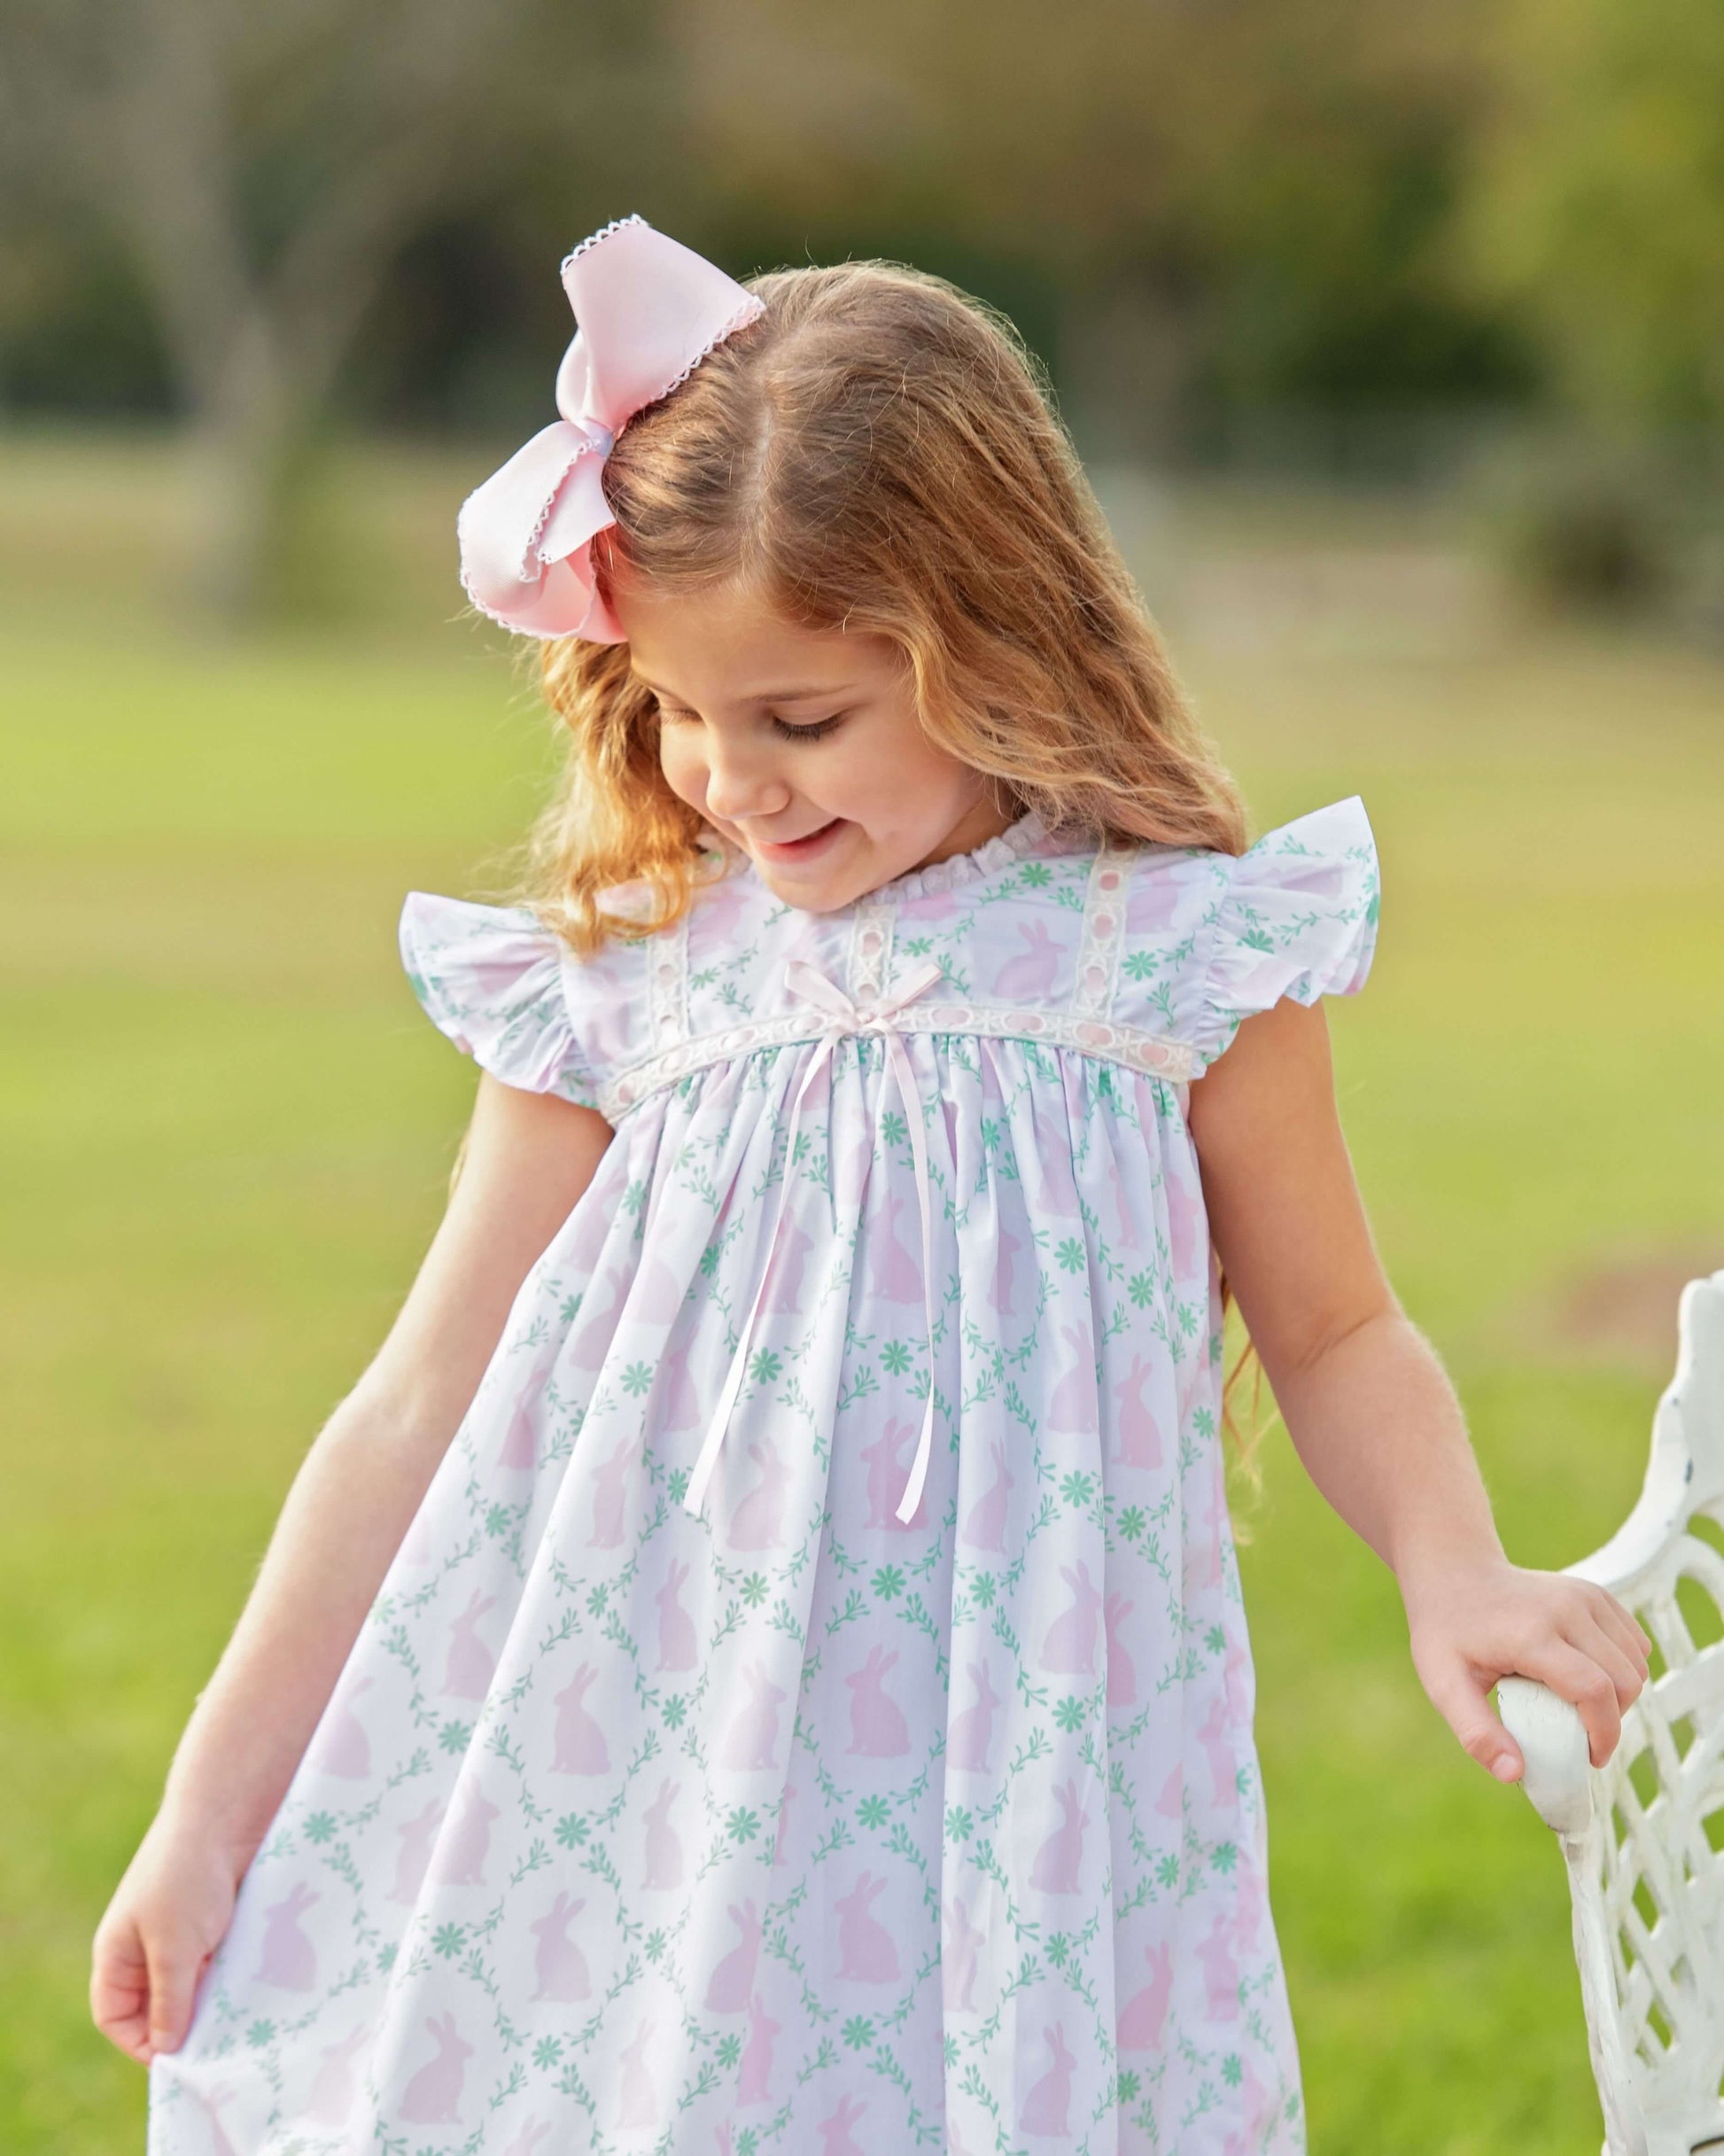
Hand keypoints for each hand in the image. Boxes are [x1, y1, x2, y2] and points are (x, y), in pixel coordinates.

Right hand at [90, 1813, 247, 2063]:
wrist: (227, 1815)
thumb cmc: (188, 1879)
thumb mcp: (174, 1948)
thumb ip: (169, 2001)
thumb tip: (166, 2050)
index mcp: (118, 1953)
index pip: (115, 2016)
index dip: (138, 2042)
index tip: (176, 2059)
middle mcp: (146, 1947)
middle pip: (155, 2006)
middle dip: (180, 2026)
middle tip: (213, 2048)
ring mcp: (182, 1934)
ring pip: (191, 1988)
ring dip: (210, 2004)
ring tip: (235, 2024)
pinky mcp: (215, 1923)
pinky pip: (217, 1966)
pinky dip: (228, 1980)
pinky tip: (249, 1993)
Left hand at [1400, 1555, 1652, 1781]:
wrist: (1453, 1573)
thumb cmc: (1446, 1633)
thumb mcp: (1444, 1685)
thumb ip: (1476, 1733)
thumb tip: (1514, 1774)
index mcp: (1531, 1634)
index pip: (1594, 1690)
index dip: (1603, 1734)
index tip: (1589, 1758)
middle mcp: (1565, 1609)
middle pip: (1624, 1681)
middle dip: (1613, 1720)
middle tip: (1583, 1735)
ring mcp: (1584, 1596)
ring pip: (1636, 1663)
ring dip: (1622, 1696)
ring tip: (1584, 1707)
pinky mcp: (1595, 1592)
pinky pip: (1634, 1642)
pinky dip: (1625, 1667)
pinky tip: (1592, 1675)